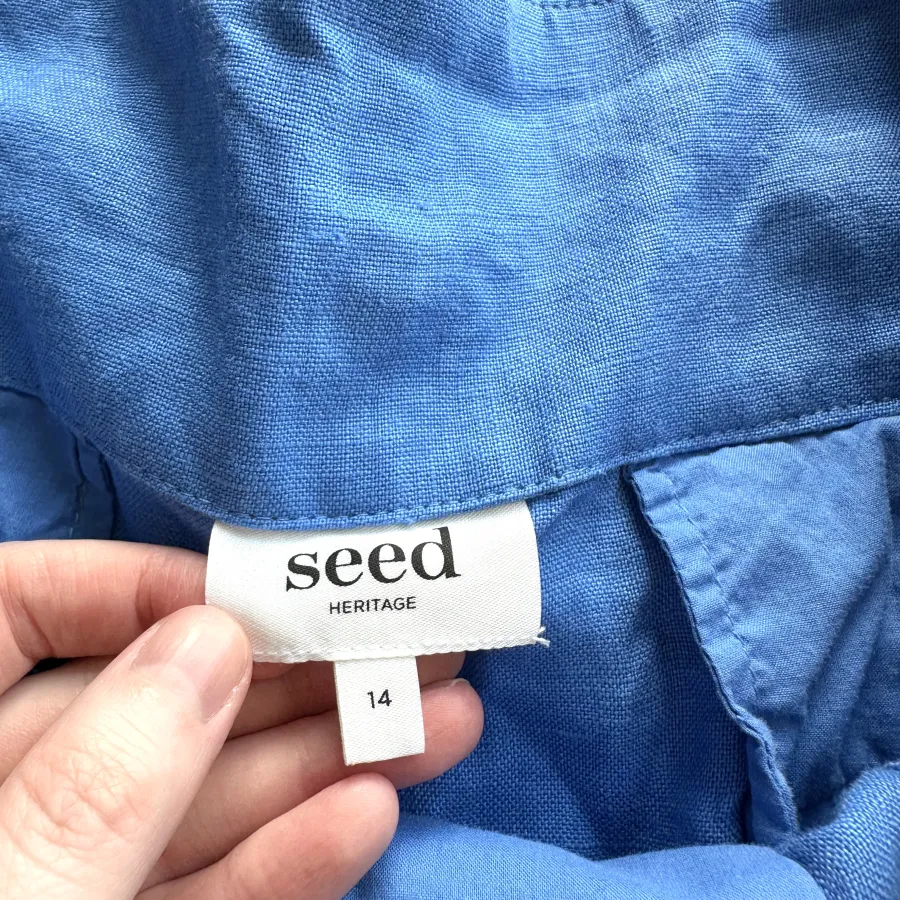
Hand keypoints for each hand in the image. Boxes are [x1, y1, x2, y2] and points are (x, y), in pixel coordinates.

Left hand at [0, 541, 482, 897]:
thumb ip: (90, 785)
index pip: (21, 605)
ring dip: (320, 763)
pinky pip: (198, 893)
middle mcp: (8, 795)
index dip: (135, 586)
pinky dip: (283, 861)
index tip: (244, 601)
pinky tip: (368, 812)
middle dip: (286, 679)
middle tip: (406, 646)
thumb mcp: (7, 889)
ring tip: (440, 720)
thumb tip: (206, 646)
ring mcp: (67, 872)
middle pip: (149, 704)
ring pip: (198, 799)